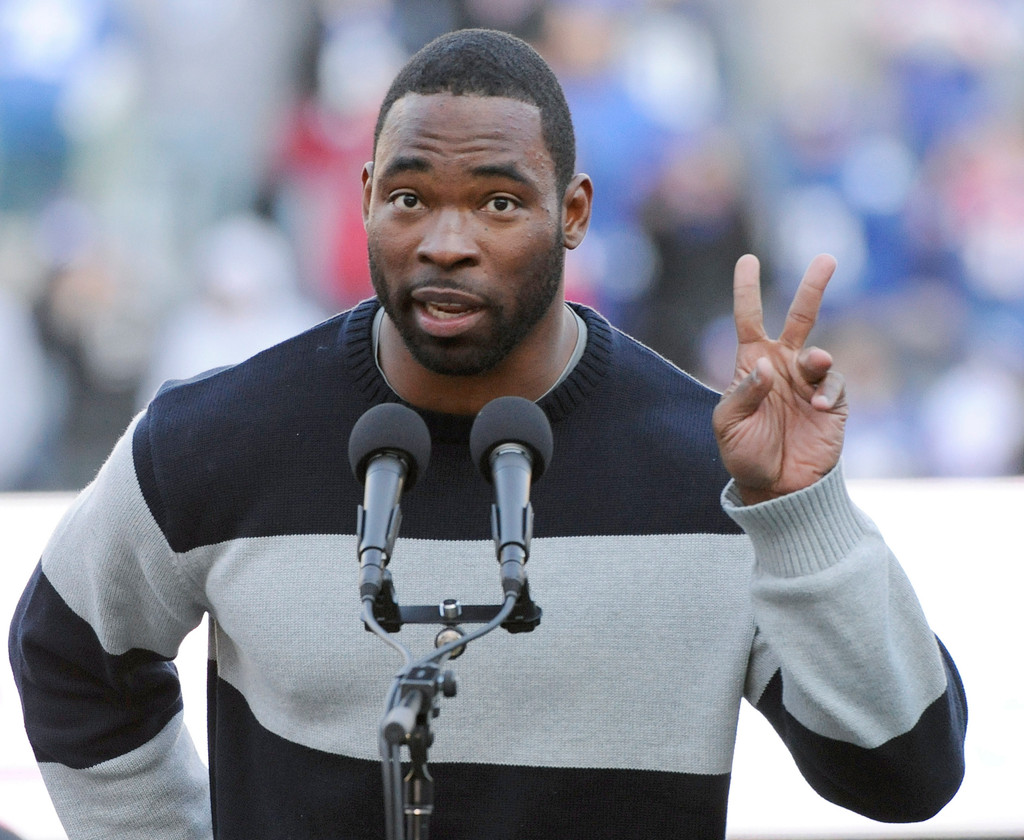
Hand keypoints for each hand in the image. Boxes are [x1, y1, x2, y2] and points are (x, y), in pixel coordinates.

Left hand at [712, 253, 847, 504]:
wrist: (777, 487)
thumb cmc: (745, 454)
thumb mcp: (728, 425)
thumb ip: (743, 394)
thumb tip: (766, 365)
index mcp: (752, 364)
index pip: (748, 319)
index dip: (747, 289)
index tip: (747, 260)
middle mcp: (783, 366)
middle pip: (799, 318)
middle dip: (813, 288)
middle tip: (827, 259)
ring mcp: (809, 383)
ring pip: (821, 352)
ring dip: (818, 357)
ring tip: (814, 364)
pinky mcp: (832, 402)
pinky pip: (835, 386)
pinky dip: (828, 392)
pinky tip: (817, 408)